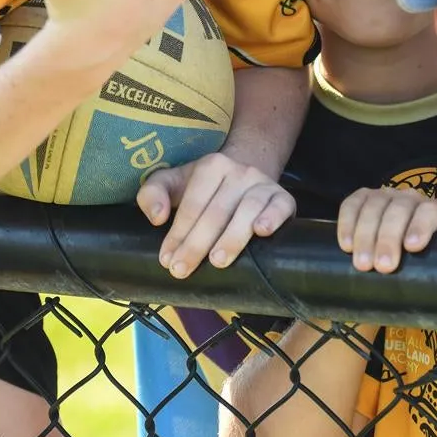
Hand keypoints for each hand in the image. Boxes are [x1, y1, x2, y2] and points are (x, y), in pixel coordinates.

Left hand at [137, 151, 294, 278]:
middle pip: (217, 211)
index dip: (178, 233)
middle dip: (197, 244)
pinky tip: (263, 232)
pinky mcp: (283, 197)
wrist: (247, 170)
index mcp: (211, 166)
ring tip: (218, 261)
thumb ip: (152, 194)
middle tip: (182, 270)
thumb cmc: (204, 186)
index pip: (193, 203)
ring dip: (232, 237)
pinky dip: (273, 218)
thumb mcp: (173, 182)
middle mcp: (239, 172)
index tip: (167, 260)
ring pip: (248, 209)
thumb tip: (158, 218)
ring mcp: (263, 184)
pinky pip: (281, 205)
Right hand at [338, 187, 436, 272]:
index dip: (421, 226)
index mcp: (435, 211)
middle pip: (399, 210)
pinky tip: (346, 245)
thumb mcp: (432, 261)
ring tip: (362, 264)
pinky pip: (352, 204)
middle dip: (389, 238)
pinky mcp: (363, 196)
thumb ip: (433, 270)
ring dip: (366, 235)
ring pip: (374, 206)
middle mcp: (410, 198)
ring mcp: (385, 195)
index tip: (412, 247)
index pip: (430, 211)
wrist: (403, 241)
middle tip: (383, 266)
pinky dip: (347, 223)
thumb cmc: (419, 258)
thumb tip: (429, 299)